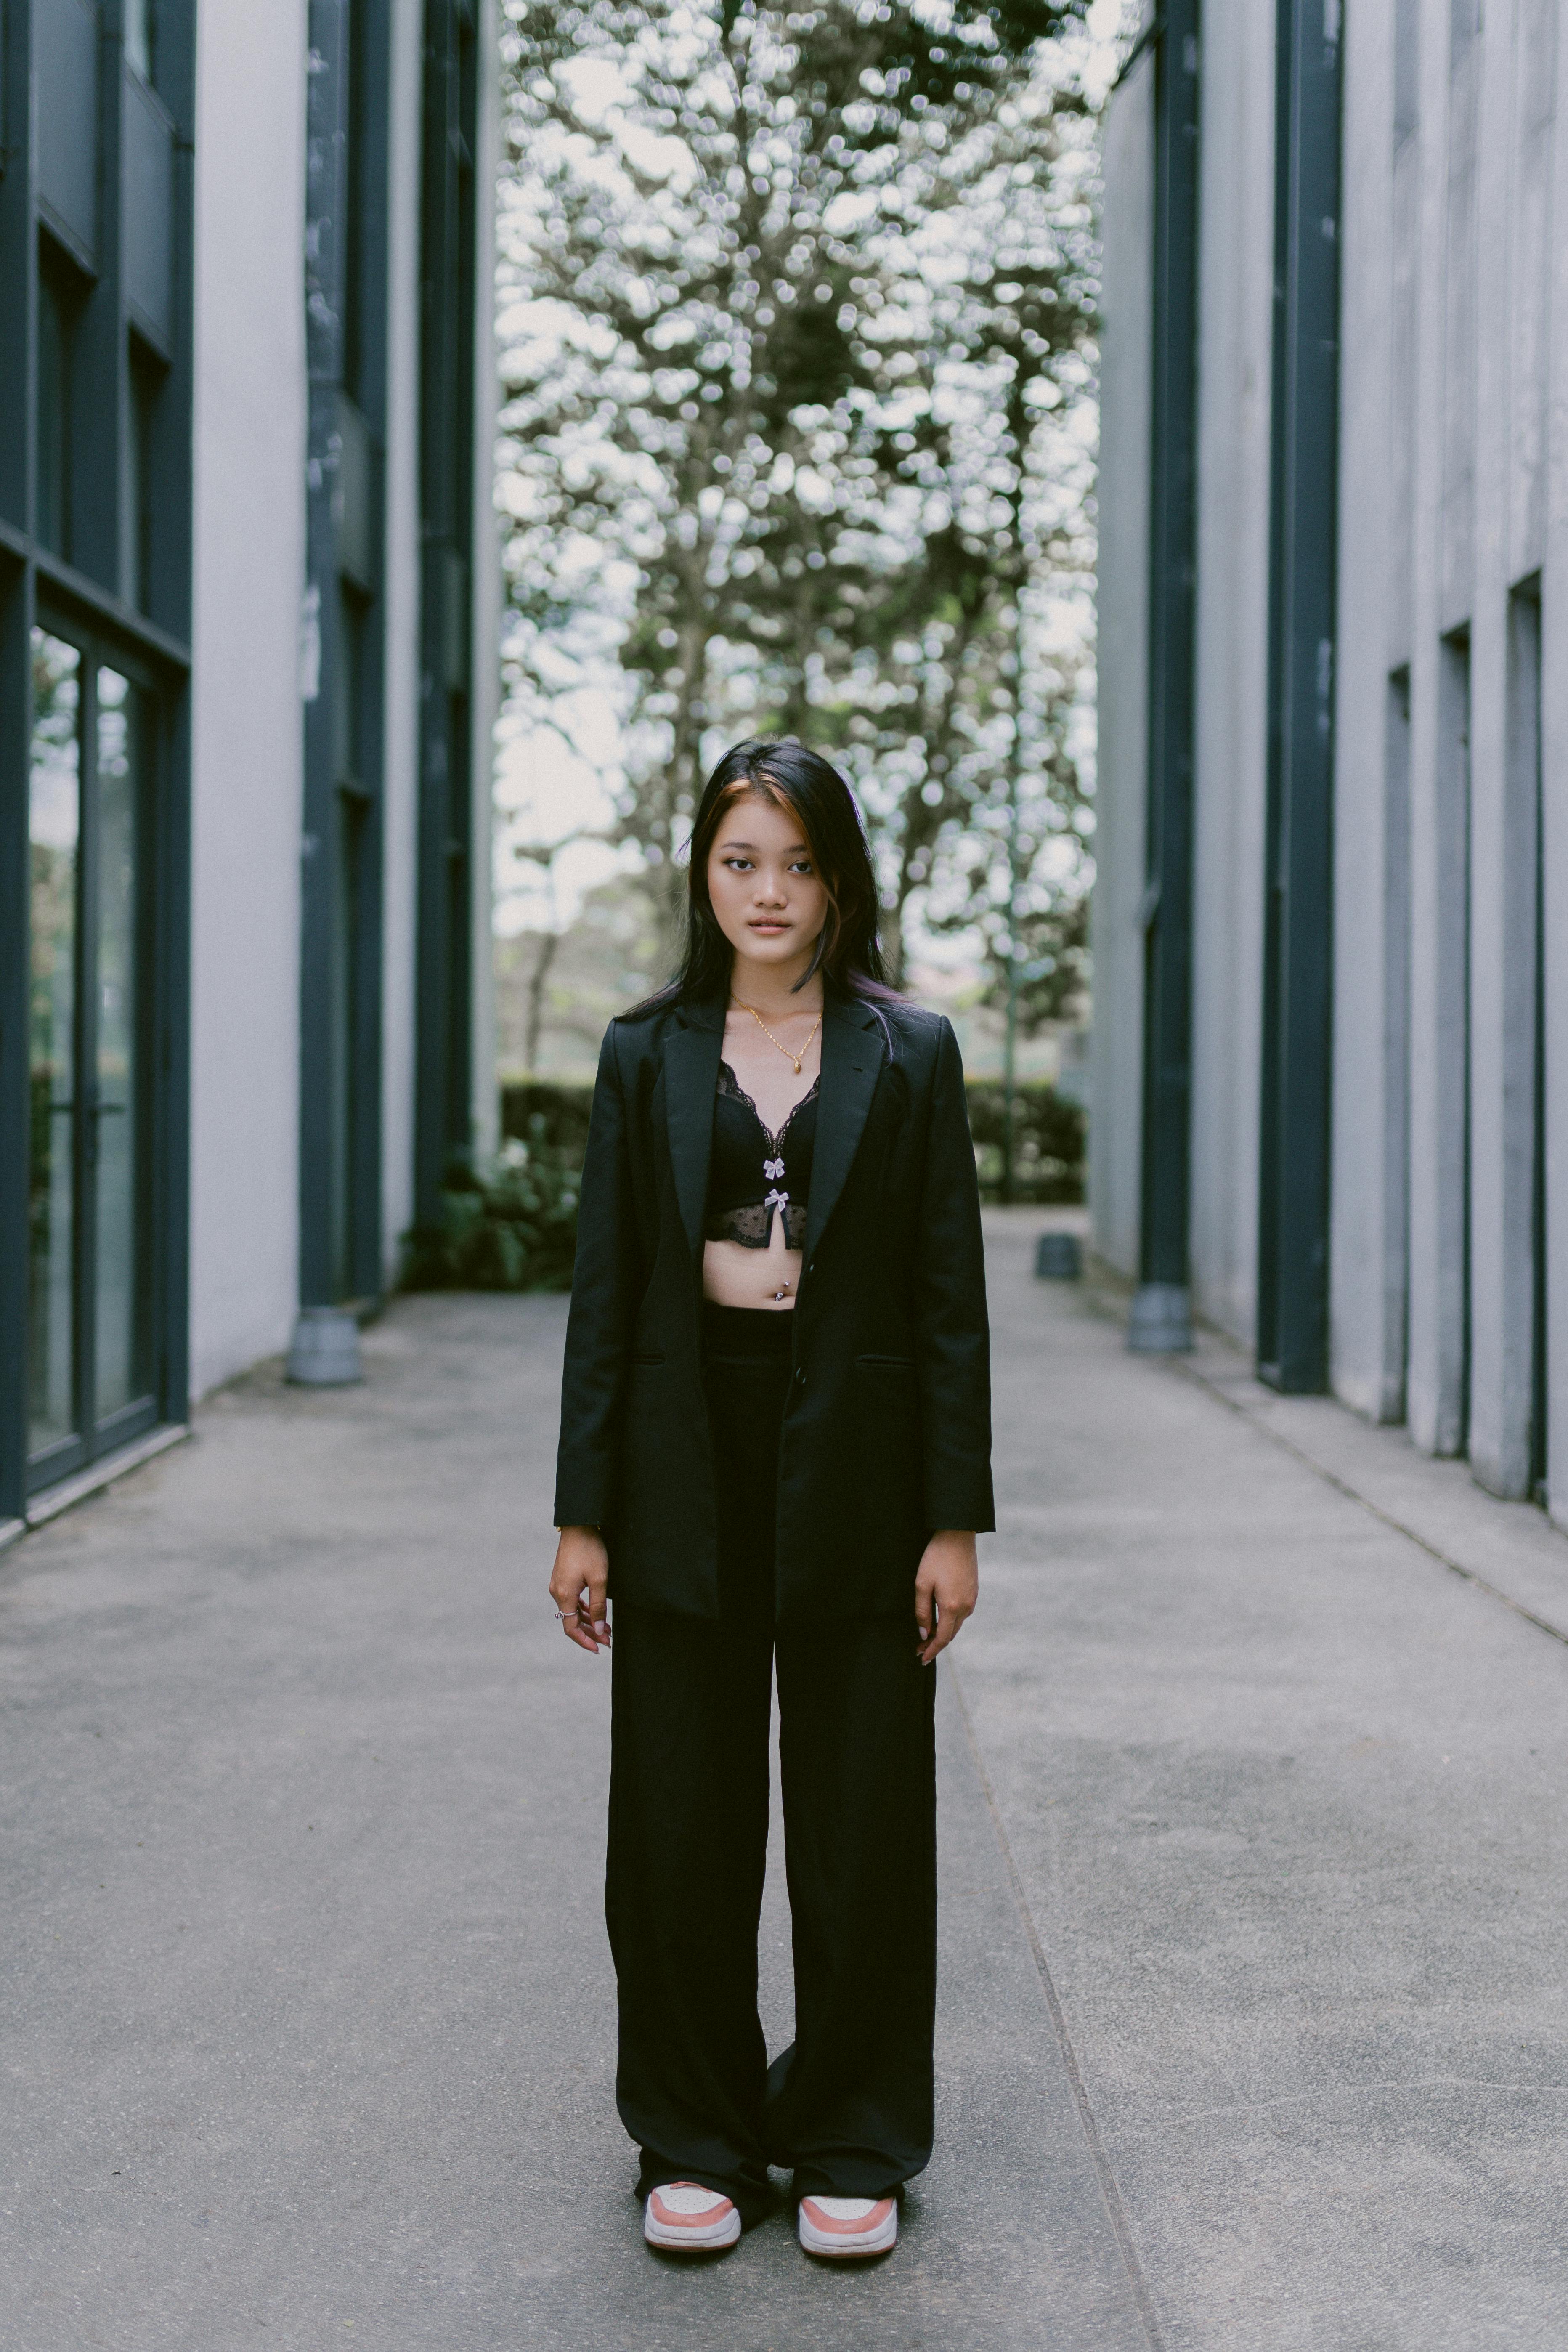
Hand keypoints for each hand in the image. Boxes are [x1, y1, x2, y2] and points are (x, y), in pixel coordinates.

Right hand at [549, 1526, 610, 1654]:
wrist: (578, 1526)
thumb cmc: (590, 1550)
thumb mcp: (599, 1580)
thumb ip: (599, 1607)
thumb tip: (600, 1630)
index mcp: (564, 1595)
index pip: (571, 1628)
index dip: (585, 1641)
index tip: (599, 1649)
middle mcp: (557, 1592)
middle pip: (572, 1622)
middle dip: (591, 1633)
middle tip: (608, 1641)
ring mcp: (558, 1585)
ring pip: (573, 1612)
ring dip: (589, 1622)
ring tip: (607, 1629)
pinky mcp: (562, 1579)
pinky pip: (572, 1601)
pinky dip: (584, 1609)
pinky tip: (595, 1613)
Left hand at [914, 1530, 977, 1666]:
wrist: (958, 1536)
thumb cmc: (936, 1558)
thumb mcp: (922, 1584)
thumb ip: (922, 1612)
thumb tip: (924, 1634)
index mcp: (951, 1607)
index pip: (942, 1638)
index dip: (931, 1651)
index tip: (922, 1659)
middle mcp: (966, 1607)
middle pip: (951, 1634)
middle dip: (935, 1644)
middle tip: (920, 1650)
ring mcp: (972, 1599)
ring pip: (957, 1624)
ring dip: (944, 1633)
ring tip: (928, 1636)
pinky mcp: (974, 1592)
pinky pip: (963, 1613)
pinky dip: (951, 1621)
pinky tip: (941, 1619)